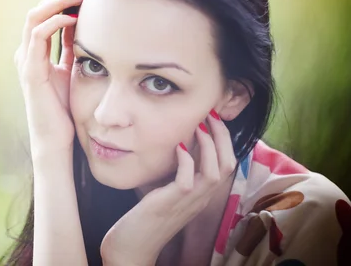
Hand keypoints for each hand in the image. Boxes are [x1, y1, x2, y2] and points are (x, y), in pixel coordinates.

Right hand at [14, 0, 85, 159]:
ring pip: (34, 17)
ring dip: (57, 2)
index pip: (46, 15)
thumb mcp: (71, 69)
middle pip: (39, 10)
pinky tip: (73, 16)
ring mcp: (26, 60)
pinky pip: (38, 36)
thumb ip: (71, 48)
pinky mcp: (30, 71)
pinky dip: (54, 22)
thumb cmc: (64, 107)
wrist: (55, 139)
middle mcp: (26, 52)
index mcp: (35, 52)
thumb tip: (83, 25)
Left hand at [100, 111, 237, 265]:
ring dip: (209, 145)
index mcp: (201, 194)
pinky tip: (179, 147)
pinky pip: (188, 181)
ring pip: (215, 172)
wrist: (132, 246)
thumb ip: (175, 172)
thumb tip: (176, 144)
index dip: (224, 140)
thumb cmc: (145, 216)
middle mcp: (200, 198)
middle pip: (228, 164)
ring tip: (199, 126)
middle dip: (222, 136)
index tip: (213, 118)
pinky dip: (186, 161)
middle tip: (211, 114)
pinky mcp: (170, 203)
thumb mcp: (166, 190)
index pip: (227, 164)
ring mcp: (187, 202)